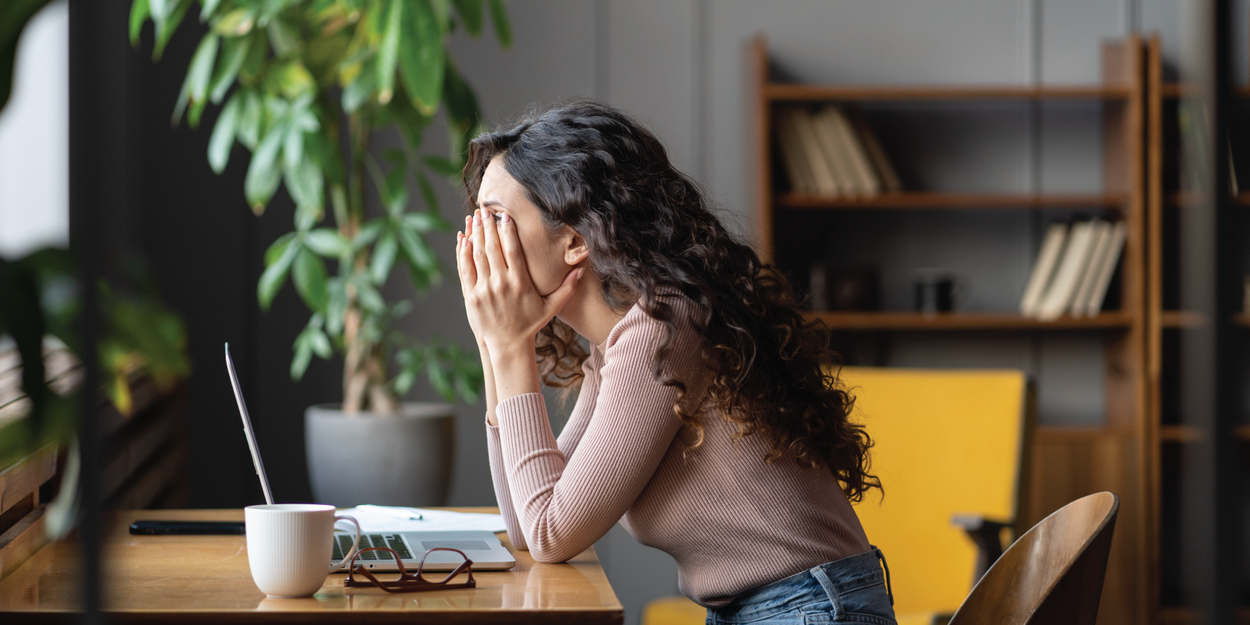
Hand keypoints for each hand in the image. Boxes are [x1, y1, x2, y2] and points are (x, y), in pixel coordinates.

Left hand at [456, 208, 582, 356]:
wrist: (507, 346)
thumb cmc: (530, 324)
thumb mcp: (551, 307)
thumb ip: (567, 287)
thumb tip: (582, 269)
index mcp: (520, 283)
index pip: (513, 250)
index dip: (508, 231)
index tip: (505, 215)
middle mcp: (501, 284)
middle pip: (493, 248)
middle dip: (488, 226)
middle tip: (485, 210)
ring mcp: (484, 290)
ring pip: (477, 255)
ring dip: (474, 234)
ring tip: (473, 217)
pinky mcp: (471, 296)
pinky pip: (465, 269)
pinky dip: (463, 252)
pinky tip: (463, 238)